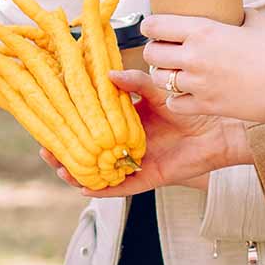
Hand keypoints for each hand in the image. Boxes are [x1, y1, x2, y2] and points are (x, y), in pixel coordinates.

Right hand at [41, 71, 249, 196]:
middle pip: (88, 152)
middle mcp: (124, 145)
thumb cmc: (190, 109)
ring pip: (99, 173)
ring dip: (77, 173)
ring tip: (60, 168)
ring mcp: (134, 163)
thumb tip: (109, 74)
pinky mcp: (148, 178)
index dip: (69, 125)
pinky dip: (103, 190)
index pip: (90, 125)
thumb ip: (136, 82)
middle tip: (45, 147)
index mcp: (124, 122)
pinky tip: (84, 187)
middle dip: (64, 152)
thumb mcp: (159, 91)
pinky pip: (121, 188)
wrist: (220, 130)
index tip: (49, 120)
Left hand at [137, 11, 264, 125]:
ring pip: (158, 79)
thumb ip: (239, 14)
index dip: (150, 26)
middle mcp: (194, 56)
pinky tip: (186, 95)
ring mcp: (197, 83)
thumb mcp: (257, 22)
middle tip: (164, 52)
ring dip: (163, 75)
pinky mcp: (205, 105)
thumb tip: (234, 9)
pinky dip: (177, 100)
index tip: (154, 28)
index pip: (155, 25)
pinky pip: (174, 103)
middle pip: (150, 53)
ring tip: (175, 73)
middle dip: (154, 51)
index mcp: (203, 31)